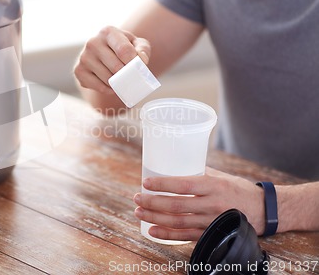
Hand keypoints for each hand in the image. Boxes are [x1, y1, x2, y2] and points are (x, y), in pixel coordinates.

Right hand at [74, 26, 150, 93]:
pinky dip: (108, 89)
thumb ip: (142, 49)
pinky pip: (98, 87)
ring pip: (107, 78)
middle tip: (131, 77)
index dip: (134, 63)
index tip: (139, 68)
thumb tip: (141, 60)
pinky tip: (111, 84)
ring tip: (121, 79)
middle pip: (116, 67)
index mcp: (108, 32)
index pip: (124, 50)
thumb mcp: (136, 43)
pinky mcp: (78, 71)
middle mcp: (92, 42)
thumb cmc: (122, 48)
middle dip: (127, 75)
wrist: (102, 53)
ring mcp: (83, 57)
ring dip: (118, 83)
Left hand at [133, 167, 265, 240]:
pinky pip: (185, 236)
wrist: (263, 211)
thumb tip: (173, 164)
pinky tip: (152, 230)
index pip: (184, 184)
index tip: (147, 182)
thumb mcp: (220, 176)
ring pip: (178, 222)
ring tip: (139, 212)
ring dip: (155, 218)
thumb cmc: (238, 189)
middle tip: (137, 198)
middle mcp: (212, 204)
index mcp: (213, 186)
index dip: (164, 184)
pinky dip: (167, 235)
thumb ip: (198, 172)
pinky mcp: (210, 233)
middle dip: (153, 202)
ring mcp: (211, 221)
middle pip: (177, 205)